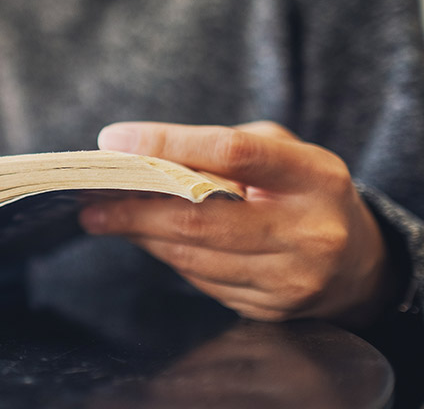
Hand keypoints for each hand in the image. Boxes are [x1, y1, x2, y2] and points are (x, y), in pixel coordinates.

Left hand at [79, 121, 396, 327]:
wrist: (359, 264)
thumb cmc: (305, 192)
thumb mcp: (283, 154)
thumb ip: (220, 149)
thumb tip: (138, 154)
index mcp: (313, 177)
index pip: (232, 152)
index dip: (167, 143)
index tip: (115, 140)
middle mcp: (308, 232)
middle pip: (199, 219)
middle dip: (134, 208)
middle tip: (90, 198)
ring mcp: (290, 279)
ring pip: (192, 256)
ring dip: (140, 234)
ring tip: (104, 215)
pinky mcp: (271, 311)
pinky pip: (200, 281)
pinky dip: (166, 256)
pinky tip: (145, 238)